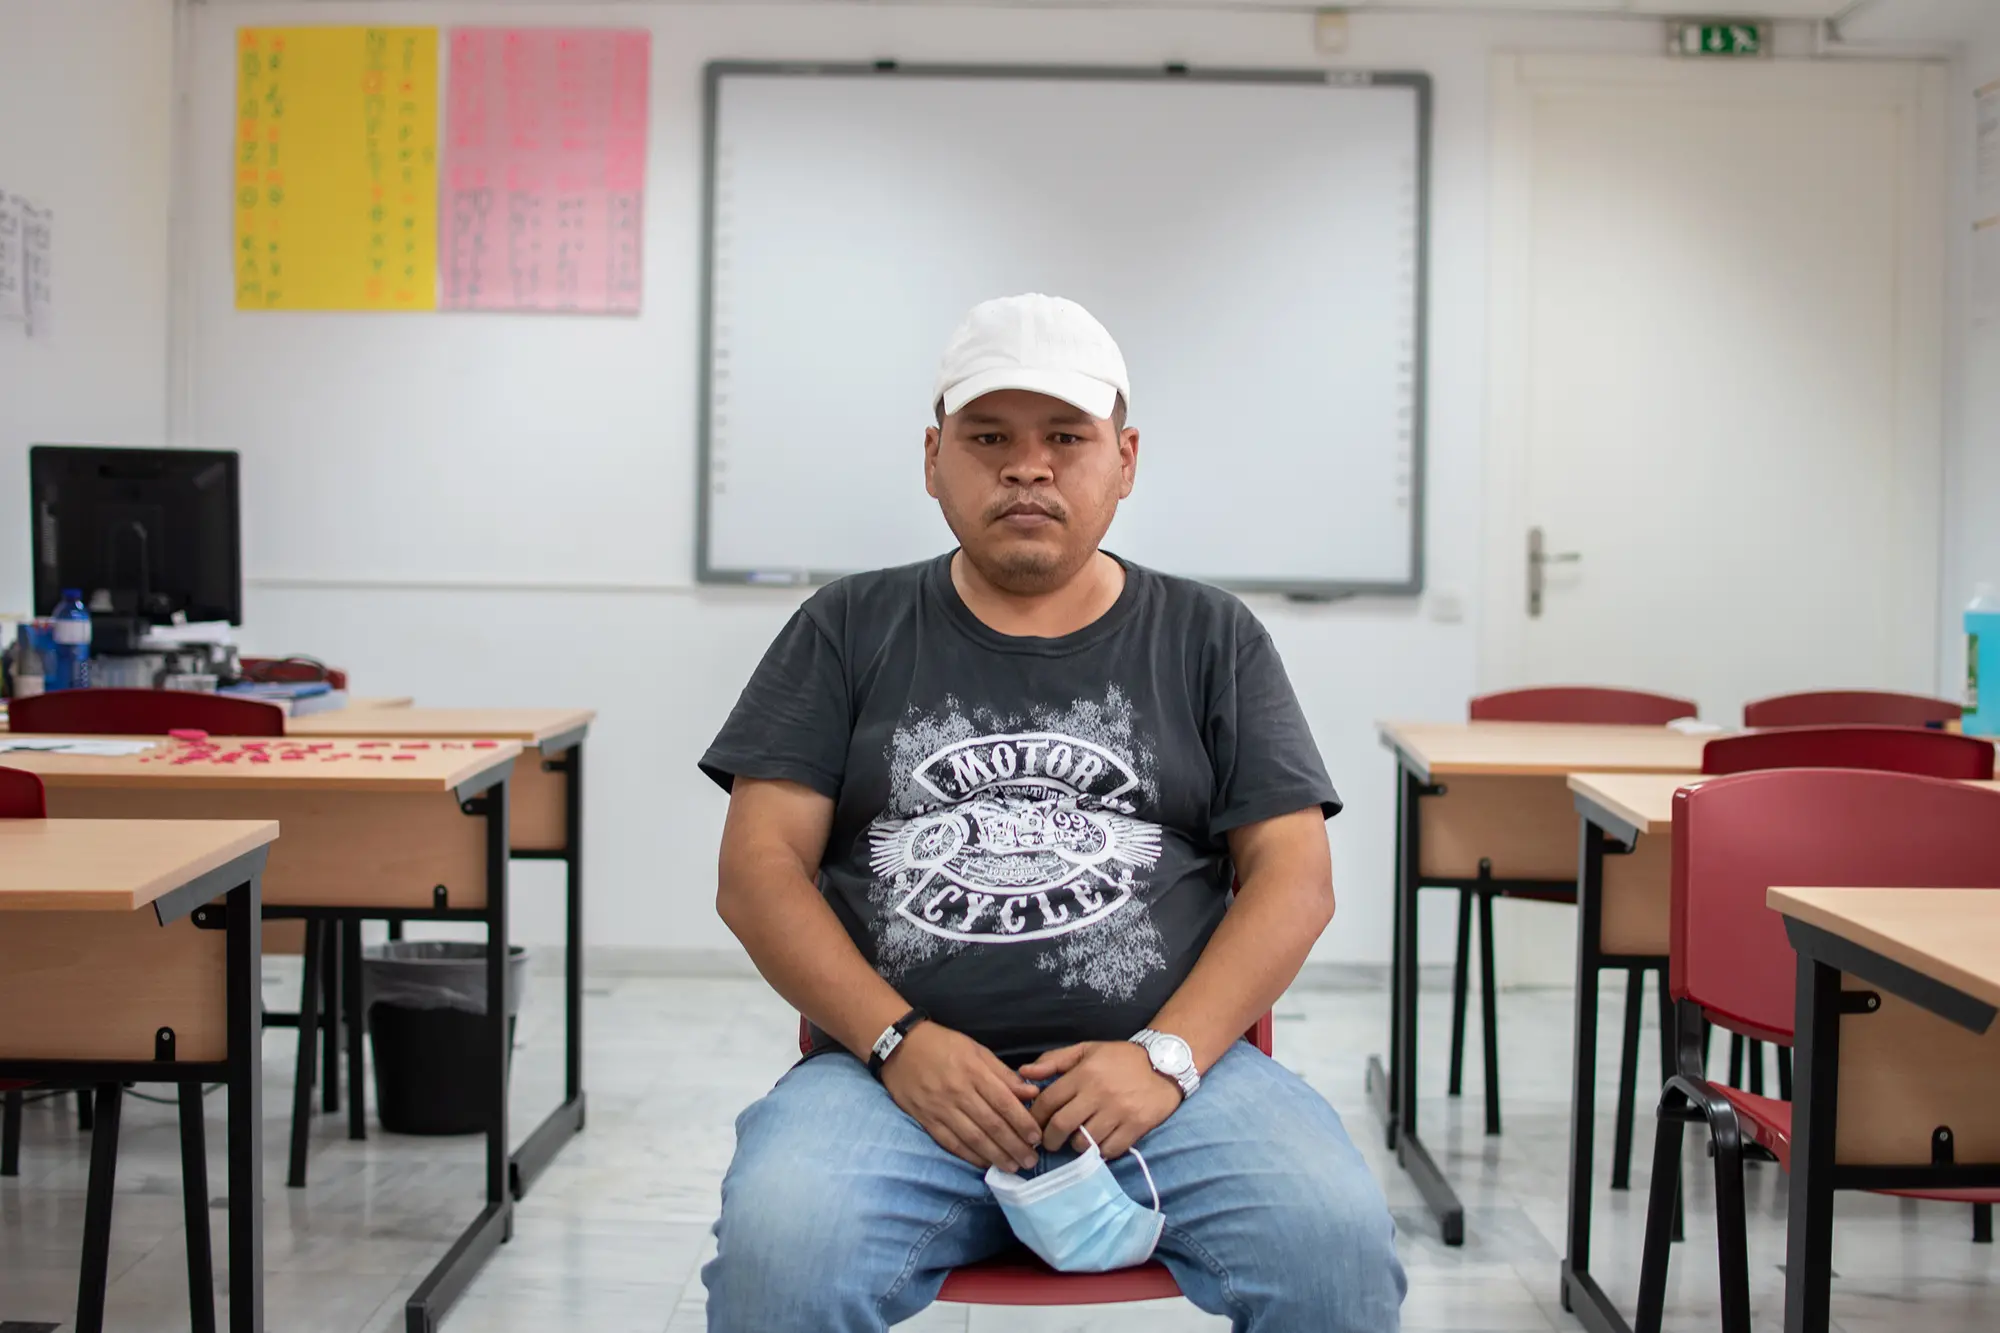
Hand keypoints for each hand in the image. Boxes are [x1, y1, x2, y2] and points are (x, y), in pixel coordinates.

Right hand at [878, 1022, 1042, 1171]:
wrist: (899, 1047)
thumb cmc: (943, 1045)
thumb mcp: (976, 1050)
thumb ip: (1003, 1074)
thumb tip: (1031, 1093)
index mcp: (973, 1071)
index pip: (1004, 1102)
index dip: (1022, 1123)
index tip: (1037, 1138)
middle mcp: (958, 1092)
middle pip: (991, 1124)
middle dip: (1014, 1146)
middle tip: (1031, 1162)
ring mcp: (940, 1108)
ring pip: (973, 1138)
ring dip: (996, 1156)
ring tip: (1013, 1167)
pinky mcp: (926, 1120)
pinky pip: (951, 1143)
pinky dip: (970, 1156)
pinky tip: (985, 1164)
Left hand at [1021, 1041, 1182, 1158]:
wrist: (1165, 1063)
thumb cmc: (1120, 1058)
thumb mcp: (1086, 1050)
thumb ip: (1053, 1060)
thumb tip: (1023, 1073)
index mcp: (1084, 1073)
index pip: (1049, 1101)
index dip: (1035, 1117)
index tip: (1033, 1125)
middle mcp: (1099, 1094)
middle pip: (1062, 1126)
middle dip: (1049, 1139)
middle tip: (1049, 1142)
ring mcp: (1118, 1112)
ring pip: (1084, 1142)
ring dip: (1075, 1145)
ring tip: (1076, 1140)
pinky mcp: (1136, 1127)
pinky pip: (1109, 1150)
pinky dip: (1100, 1151)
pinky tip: (1098, 1143)